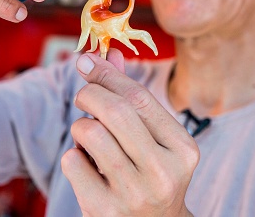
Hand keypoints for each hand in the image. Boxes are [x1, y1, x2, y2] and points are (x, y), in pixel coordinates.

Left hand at [62, 49, 198, 215]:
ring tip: (88, 137)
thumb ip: (134, 97)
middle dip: (90, 93)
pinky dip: (72, 154)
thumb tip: (110, 53)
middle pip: (115, 111)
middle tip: (83, 96)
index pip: (139, 97)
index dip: (108, 74)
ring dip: (81, 126)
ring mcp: (134, 194)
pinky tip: (86, 164)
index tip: (87, 60)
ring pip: (90, 133)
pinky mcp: (104, 210)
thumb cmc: (152, 174)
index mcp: (182, 149)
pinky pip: (72, 161)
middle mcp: (163, 172)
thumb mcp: (154, 139)